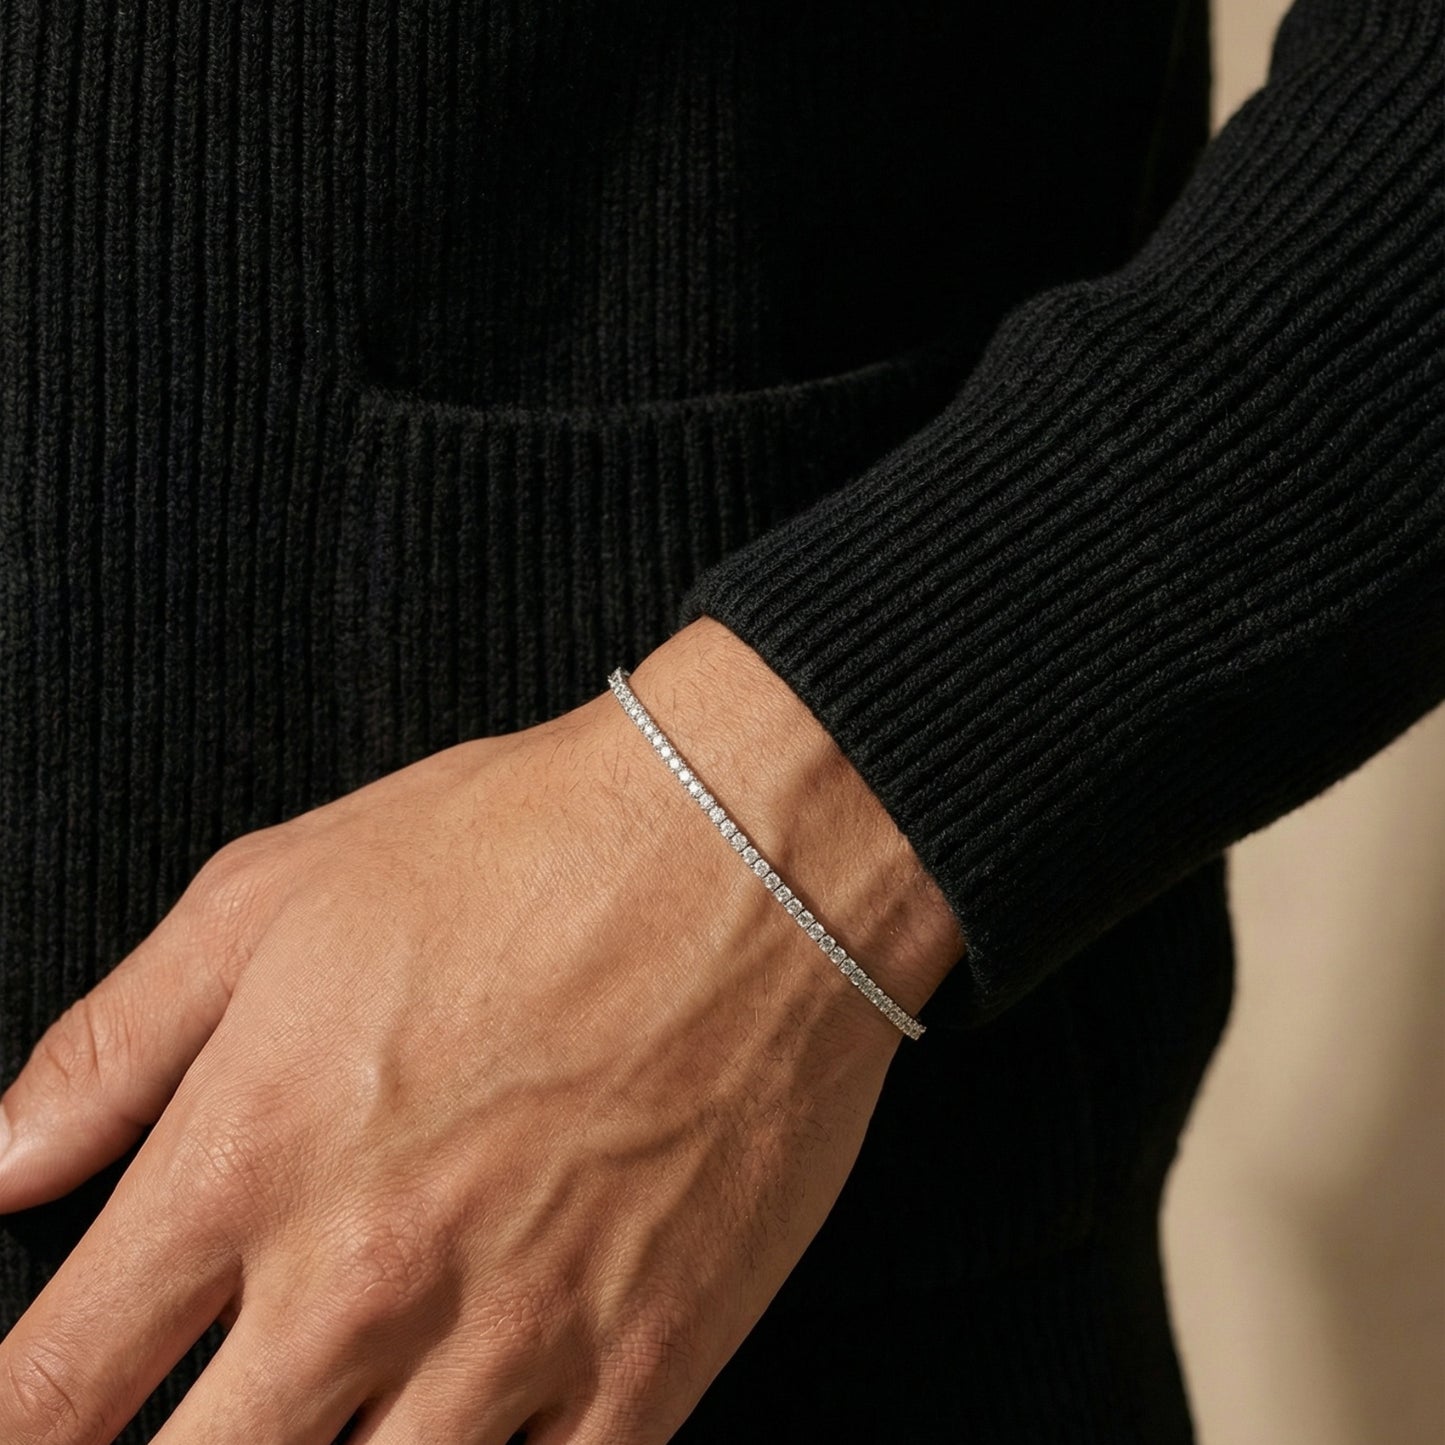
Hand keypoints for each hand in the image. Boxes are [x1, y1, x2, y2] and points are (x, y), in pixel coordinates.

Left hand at [0, 617, 963, 1443]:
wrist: (749, 855)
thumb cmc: (527, 848)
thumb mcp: (278, 892)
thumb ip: (118, 1041)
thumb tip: (8, 1162)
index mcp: (253, 1157)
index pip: (54, 1388)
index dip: (17, 1432)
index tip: (33, 1428)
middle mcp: (364, 1277)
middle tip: (181, 1429)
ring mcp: (512, 1339)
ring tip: (332, 1422)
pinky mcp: (646, 1365)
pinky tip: (466, 1440)